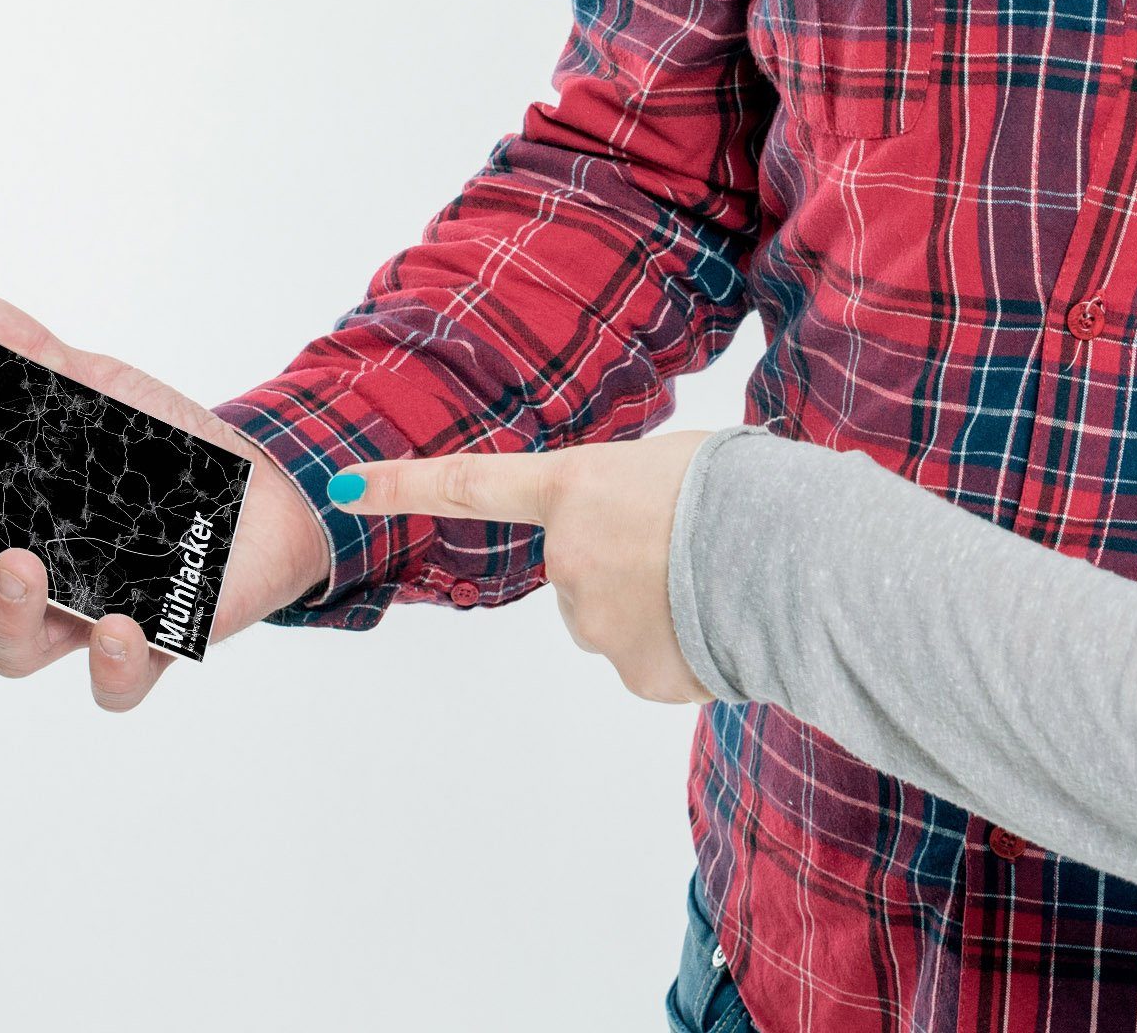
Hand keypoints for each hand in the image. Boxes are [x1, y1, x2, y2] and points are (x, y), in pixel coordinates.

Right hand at [0, 284, 331, 710]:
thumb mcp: (94, 389)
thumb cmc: (158, 449)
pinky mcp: (153, 648)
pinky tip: (122, 627)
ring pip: (18, 650)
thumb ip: (27, 354)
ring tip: (27, 568)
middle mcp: (29, 587)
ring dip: (11, 616)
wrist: (263, 488)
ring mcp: (83, 623)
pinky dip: (112, 667)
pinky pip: (117, 685)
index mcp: (1, 528)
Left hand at [328, 434, 713, 699]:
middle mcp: (567, 557)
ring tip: (716, 582)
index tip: (347, 486)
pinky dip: (684, 645)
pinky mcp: (633, 674)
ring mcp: (594, 623)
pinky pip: (652, 658)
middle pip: (580, 567)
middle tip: (689, 546)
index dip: (405, 486)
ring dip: (660, 605)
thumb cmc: (742, 490)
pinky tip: (720, 624)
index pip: (470, 484)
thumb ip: (628, 499)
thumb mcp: (677, 462)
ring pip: (618, 616)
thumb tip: (638, 543)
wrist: (789, 559)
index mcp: (575, 487)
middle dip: (627, 562)